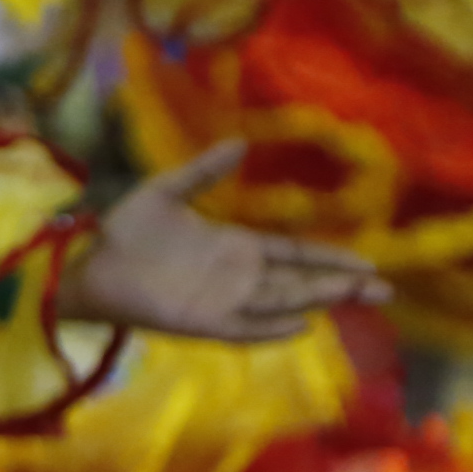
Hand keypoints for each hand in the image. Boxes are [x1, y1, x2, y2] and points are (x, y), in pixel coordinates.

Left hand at [54, 142, 383, 341]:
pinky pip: (245, 328)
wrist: (87, 262)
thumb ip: (204, 171)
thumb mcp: (167, 191)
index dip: (330, 258)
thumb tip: (241, 143)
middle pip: (300, 281)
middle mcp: (238, 277)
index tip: (369, 263)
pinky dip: (271, 327)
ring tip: (356, 295)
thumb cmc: (125, 231)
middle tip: (385, 291)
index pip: (295, 253)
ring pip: (282, 301)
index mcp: (235, 246)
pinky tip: (301, 323)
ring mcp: (223, 301)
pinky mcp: (203, 322)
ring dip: (317, 299)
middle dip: (341, 285)